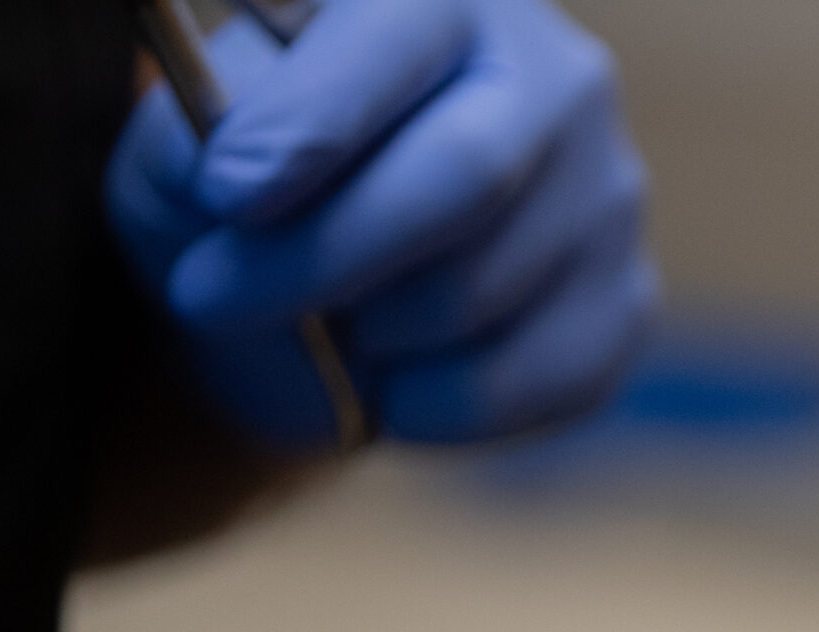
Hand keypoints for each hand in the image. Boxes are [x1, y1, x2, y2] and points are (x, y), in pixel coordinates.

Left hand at [106, 0, 657, 446]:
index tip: (228, 196)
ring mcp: (608, 193)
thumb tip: (230, 177)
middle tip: (212, 298)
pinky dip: (435, 405)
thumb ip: (191, 150)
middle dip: (326, 252)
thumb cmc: (267, 195)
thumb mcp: (191, 155)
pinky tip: (396, 382)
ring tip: (329, 327)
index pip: (396, 41)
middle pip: (468, 172)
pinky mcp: (627, 301)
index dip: (311, 121)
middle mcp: (555, 78)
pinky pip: (534, 380)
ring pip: (487, 290)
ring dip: (373, 335)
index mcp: (443, 1)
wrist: (346, 286)